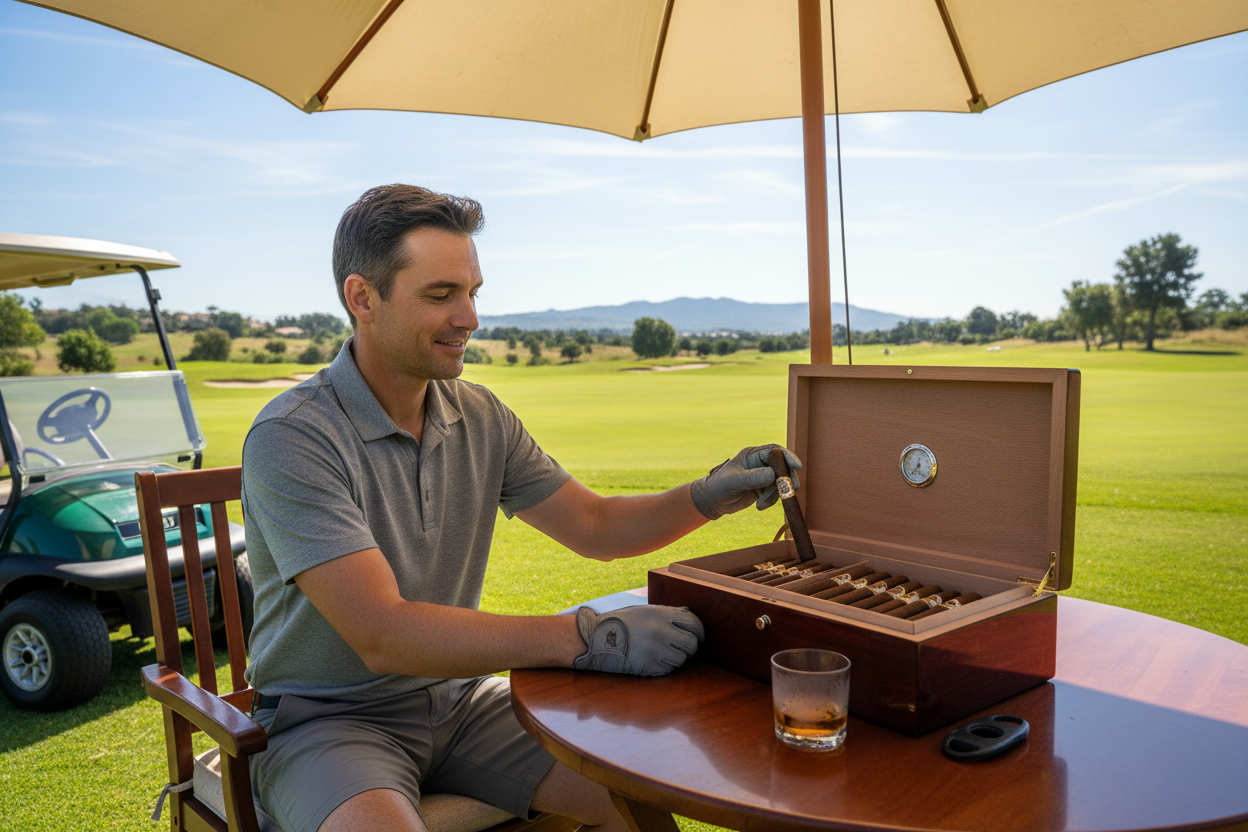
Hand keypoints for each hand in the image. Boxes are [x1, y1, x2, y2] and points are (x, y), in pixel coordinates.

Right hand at [572, 605, 704, 675]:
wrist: (596, 638)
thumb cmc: (621, 622)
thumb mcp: (645, 611)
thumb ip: (667, 614)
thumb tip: (688, 615)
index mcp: (661, 615)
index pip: (694, 623)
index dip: (700, 630)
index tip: (699, 635)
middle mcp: (661, 632)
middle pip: (691, 643)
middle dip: (691, 646)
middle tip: (685, 646)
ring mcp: (656, 651)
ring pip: (682, 659)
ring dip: (678, 657)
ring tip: (667, 653)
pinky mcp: (649, 667)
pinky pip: (669, 669)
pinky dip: (666, 666)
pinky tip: (656, 659)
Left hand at [690, 444, 801, 519]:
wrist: (713, 502)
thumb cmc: (720, 486)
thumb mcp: (735, 481)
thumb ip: (753, 477)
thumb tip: (773, 474)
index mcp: (752, 455)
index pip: (775, 452)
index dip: (788, 457)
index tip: (797, 466)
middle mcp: (760, 463)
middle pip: (782, 467)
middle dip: (787, 479)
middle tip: (791, 490)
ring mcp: (763, 476)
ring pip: (780, 482)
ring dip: (775, 495)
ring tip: (761, 504)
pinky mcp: (764, 489)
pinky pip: (776, 493)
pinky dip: (771, 501)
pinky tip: (759, 506)